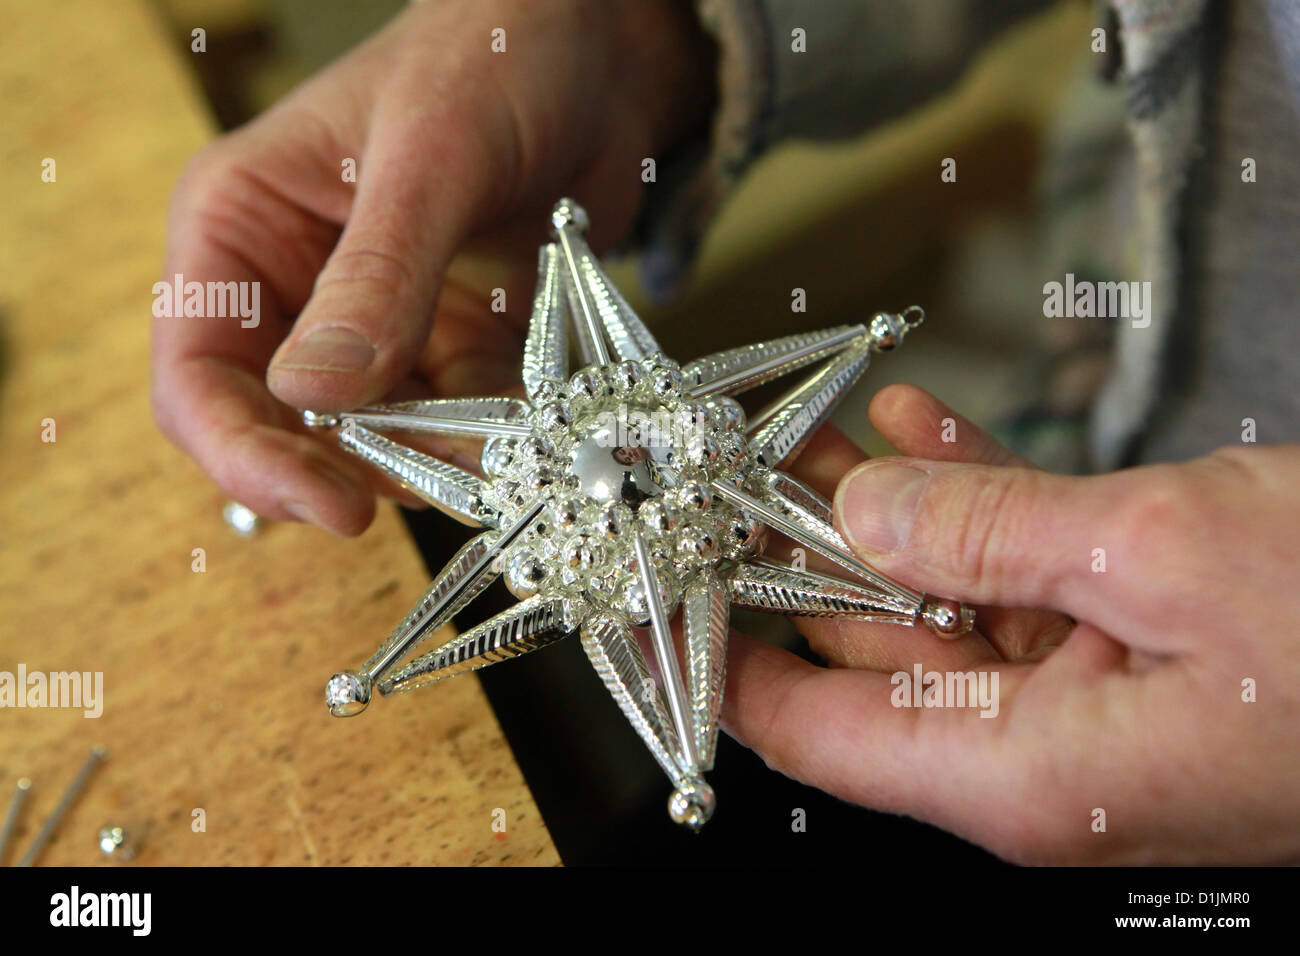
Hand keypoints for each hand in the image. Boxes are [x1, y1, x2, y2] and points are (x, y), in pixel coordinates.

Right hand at [152, 0, 714, 533]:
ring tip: (489, 460)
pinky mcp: (449, 339)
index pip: (200, 372)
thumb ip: (379, 275)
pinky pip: (452, 417)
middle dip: (342, 469)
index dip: (248, 453)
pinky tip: (522, 433)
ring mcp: (376, 321)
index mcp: (242, 224)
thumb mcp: (432, 157)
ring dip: (427, 461)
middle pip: (279, 423)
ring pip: (372, 435)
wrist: (596, 50)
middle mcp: (295, 284)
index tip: (331, 505)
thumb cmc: (493, 54)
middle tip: (414, 495)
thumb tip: (312, 395)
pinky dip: (483, 438)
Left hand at [724, 385, 1299, 863]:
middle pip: (872, 655)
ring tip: (813, 437)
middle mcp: (1041, 754)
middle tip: (748, 474)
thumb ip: (993, 533)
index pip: (817, 734)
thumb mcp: (1153, 558)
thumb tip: (873, 512)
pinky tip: (921, 434)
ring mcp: (1087, 704)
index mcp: (1021, 770)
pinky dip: (976, 502)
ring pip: (943, 603)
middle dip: (802, 554)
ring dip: (883, 512)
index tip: (668, 598)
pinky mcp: (1133, 650)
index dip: (725, 666)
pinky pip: (1022, 579)